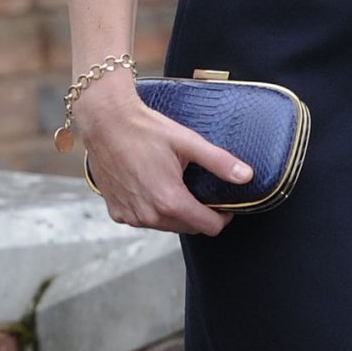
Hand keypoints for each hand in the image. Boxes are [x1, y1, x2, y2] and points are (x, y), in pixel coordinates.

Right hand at [71, 85, 252, 235]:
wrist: (105, 122)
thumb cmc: (144, 129)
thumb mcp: (188, 142)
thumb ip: (219, 162)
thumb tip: (247, 176)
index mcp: (170, 201)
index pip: (208, 227)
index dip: (222, 217)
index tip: (223, 204)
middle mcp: (149, 215)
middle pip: (188, 227)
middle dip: (199, 214)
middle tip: (199, 190)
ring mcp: (131, 216)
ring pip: (166, 226)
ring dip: (176, 213)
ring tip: (176, 186)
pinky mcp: (117, 213)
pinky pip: (144, 220)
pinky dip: (153, 210)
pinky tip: (152, 188)